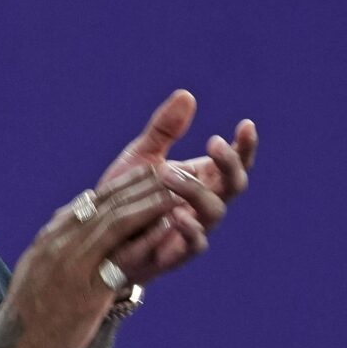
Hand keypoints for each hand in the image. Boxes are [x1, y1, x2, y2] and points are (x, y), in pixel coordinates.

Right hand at [0, 165, 181, 347]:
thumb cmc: (26, 321)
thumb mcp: (38, 274)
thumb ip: (58, 251)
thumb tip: (76, 236)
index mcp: (50, 239)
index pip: (91, 201)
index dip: (123, 184)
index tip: (149, 172)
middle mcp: (60, 243)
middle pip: (106, 203)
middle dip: (141, 184)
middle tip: (172, 169)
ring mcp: (72, 265)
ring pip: (115, 221)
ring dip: (150, 202)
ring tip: (179, 190)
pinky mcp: (86, 292)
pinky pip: (121, 257)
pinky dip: (146, 238)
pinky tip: (168, 228)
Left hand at [100, 90, 257, 282]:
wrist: (100, 238)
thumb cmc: (128, 197)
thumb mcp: (142, 156)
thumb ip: (164, 130)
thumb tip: (187, 95)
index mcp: (202, 179)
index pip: (234, 162)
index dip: (245, 146)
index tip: (246, 125)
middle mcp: (205, 203)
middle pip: (234, 184)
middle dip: (229, 163)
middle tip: (213, 142)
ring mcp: (195, 228)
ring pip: (215, 210)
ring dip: (195, 190)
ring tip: (167, 173)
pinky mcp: (178, 252)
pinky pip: (195, 244)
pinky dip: (190, 230)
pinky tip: (177, 214)